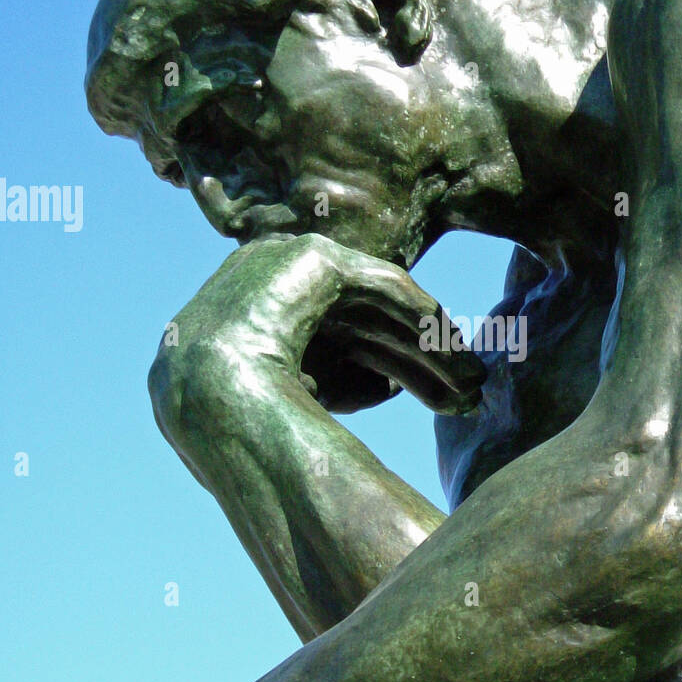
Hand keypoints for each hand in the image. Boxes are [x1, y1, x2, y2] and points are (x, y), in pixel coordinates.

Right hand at [150, 232, 485, 418]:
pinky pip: (385, 286)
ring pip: (383, 307)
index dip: (406, 376)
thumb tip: (389, 384)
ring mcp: (292, 264)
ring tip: (473, 382)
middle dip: (426, 363)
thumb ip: (342, 387)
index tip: (449, 405)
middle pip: (374, 327)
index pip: (353, 346)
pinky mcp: (315, 257)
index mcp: (269, 325)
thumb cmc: (243, 425)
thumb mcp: (302, 407)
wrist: (208, 401)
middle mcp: (281, 288)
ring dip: (433, 345)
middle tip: (472, 396)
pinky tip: (452, 348)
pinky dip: (422, 317)